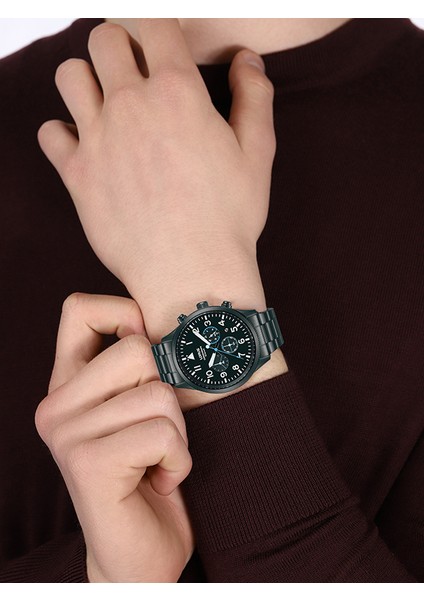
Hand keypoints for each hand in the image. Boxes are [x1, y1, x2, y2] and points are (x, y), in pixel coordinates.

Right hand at [35, 293, 193, 581]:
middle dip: (167, 394)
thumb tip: (152, 324)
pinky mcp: (87, 463)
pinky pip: (163, 433)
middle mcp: (56, 405)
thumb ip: (137, 367)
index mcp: (67, 385)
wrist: (140, 556)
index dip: (125, 315)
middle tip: (155, 435)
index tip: (148, 358)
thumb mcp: (141, 410)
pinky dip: (178, 461)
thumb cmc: (151, 473)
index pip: (79, 309)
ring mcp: (66, 433)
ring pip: (159, 393)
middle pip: (138, 349)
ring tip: (156, 463)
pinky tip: (159, 482)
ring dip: (176, 433)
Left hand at [38, 19, 275, 345]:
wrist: (192, 274)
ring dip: (87, 80)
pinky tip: (88, 147)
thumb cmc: (229, 218)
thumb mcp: (258, 153)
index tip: (164, 47)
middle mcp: (130, 106)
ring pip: (70, 75)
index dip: (159, 28)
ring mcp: (98, 139)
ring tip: (107, 105)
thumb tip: (246, 59)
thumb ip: (255, 96)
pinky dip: (64, 132)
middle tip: (136, 74)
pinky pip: (50, 132)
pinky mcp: (77, 176)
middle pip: (104, 39)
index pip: (153, 23)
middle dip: (120, 47)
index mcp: (177, 91)